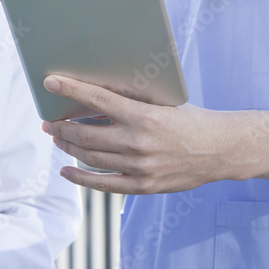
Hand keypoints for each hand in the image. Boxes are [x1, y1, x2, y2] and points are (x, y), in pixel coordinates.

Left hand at [41, 75, 236, 193]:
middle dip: (62, 126)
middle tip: (48, 120)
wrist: (220, 150)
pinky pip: (103, 184)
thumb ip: (132, 101)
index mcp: (144, 116)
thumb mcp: (163, 103)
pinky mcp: (143, 185)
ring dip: (69, 147)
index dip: (70, 89)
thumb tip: (94, 94)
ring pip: (91, 158)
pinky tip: (67, 171)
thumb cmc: (190, 120)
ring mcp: (140, 167)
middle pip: (86, 135)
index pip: (97, 99)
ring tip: (57, 138)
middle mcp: (139, 142)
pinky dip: (81, 178)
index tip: (49, 82)